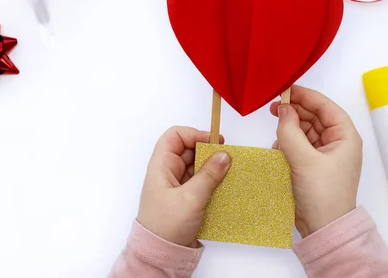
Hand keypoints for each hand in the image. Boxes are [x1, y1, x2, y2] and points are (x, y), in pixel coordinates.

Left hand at [137, 127, 230, 246]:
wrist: (160, 255)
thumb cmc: (166, 226)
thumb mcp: (191, 197)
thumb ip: (209, 174)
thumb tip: (224, 155)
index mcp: (161, 166)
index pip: (175, 136)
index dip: (194, 134)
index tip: (214, 141)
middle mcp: (167, 172)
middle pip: (189, 149)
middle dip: (208, 151)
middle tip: (225, 158)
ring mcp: (176, 185)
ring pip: (196, 165)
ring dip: (212, 168)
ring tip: (227, 173)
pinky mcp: (185, 198)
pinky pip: (200, 181)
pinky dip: (211, 181)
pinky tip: (222, 186)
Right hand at [270, 86, 362, 237]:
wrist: (323, 229)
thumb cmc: (323, 196)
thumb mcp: (304, 160)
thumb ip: (290, 131)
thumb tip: (283, 109)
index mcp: (345, 137)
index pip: (325, 106)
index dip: (305, 96)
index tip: (285, 89)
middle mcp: (338, 142)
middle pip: (314, 117)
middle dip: (294, 112)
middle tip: (272, 108)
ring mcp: (325, 154)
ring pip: (304, 131)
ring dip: (290, 130)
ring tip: (277, 135)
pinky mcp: (313, 165)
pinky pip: (299, 145)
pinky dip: (288, 144)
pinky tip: (279, 150)